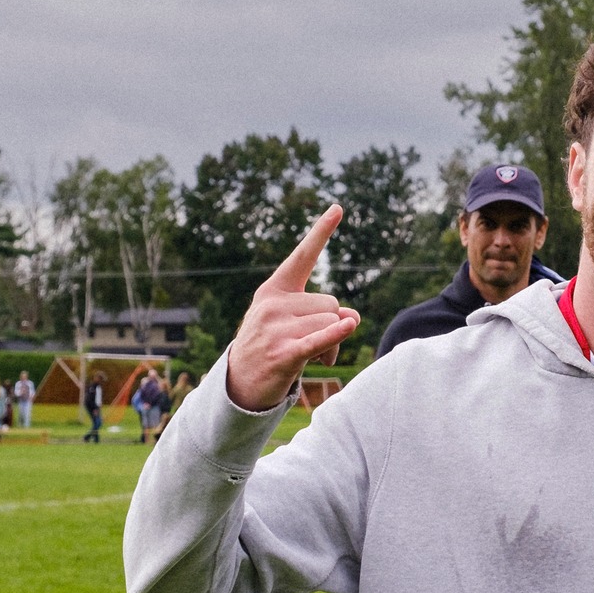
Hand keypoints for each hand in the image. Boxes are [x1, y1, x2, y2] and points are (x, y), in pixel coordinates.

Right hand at [223, 205, 359, 410]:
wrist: (240, 385)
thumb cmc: (272, 349)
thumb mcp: (290, 323)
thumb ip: (322, 314)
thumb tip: (353, 319)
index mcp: (274, 290)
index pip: (302, 256)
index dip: (321, 232)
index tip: (338, 207)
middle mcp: (274, 304)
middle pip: (332, 304)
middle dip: (333, 325)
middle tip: (313, 345)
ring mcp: (277, 328)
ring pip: (333, 324)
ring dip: (334, 344)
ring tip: (312, 358)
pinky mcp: (284, 353)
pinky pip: (320, 339)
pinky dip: (336, 336)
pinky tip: (349, 327)